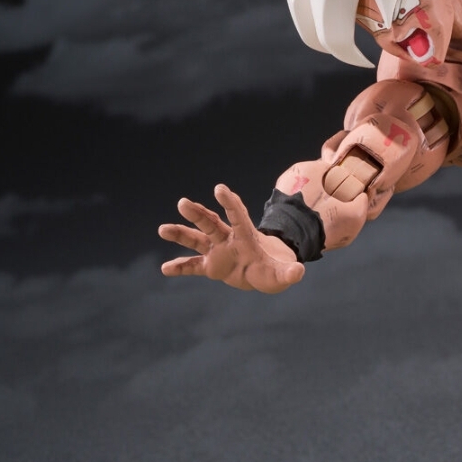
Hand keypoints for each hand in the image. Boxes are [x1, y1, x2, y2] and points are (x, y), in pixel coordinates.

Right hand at [158, 184, 304, 292]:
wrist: (264, 272)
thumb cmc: (274, 268)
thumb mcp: (283, 272)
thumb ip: (289, 272)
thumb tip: (299, 272)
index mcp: (247, 235)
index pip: (238, 214)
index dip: (230, 202)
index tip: (219, 189)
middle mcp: (229, 239)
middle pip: (211, 222)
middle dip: (197, 213)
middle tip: (182, 202)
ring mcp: (218, 251)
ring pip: (196, 239)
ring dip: (180, 234)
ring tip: (162, 229)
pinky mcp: (211, 266)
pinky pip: (192, 266)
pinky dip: (180, 267)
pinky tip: (165, 269)